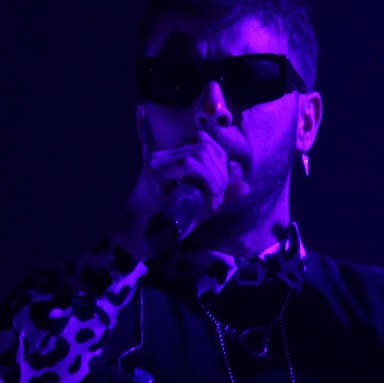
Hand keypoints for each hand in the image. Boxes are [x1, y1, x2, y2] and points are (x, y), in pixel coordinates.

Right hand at [116, 131, 251, 258]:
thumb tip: (246, 185)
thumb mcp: (202, 208)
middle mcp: (166, 153)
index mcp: (176, 157)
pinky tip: (208, 199)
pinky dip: (205, 179)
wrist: (137, 238)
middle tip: (218, 199)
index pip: (207, 144)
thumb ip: (221, 196)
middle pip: (207, 146)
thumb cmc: (167, 225)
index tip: (222, 190)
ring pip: (201, 153)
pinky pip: (189, 164)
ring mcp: (160, 159)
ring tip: (213, 201)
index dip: (222, 163)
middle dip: (221, 172)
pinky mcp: (155, 169)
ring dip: (215, 177)